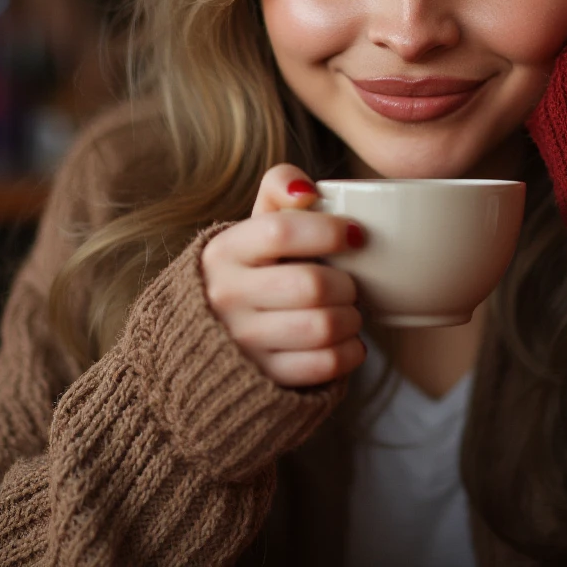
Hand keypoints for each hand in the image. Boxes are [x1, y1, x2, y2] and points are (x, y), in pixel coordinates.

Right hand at [201, 164, 366, 387]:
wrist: (211, 339)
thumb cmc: (254, 268)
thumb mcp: (256, 224)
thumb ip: (280, 187)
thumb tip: (308, 190)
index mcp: (225, 251)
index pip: (281, 230)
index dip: (329, 230)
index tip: (356, 235)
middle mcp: (225, 297)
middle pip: (312, 285)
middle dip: (347, 283)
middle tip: (350, 284)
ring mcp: (241, 343)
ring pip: (322, 326)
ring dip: (351, 318)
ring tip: (348, 311)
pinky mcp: (262, 380)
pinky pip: (324, 365)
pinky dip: (350, 351)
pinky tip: (346, 340)